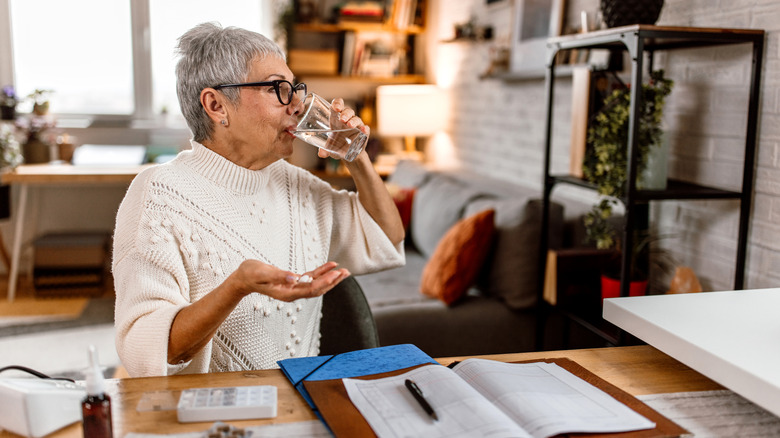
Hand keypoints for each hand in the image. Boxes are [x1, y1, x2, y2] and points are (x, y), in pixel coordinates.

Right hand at [231, 260, 349, 301]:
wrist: (242, 278)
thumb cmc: (250, 274)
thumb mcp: (262, 273)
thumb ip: (277, 275)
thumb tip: (294, 278)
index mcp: (286, 293)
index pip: (310, 290)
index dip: (324, 282)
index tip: (336, 273)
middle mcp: (292, 293)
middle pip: (317, 289)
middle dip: (332, 281)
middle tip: (346, 272)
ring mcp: (293, 288)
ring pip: (316, 284)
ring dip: (330, 278)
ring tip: (344, 270)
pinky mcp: (293, 281)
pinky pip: (310, 278)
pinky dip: (321, 272)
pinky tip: (330, 266)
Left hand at [319, 98, 369, 159]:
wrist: (349, 154)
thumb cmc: (337, 145)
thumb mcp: (330, 147)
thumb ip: (324, 150)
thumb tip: (321, 154)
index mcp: (336, 119)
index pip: (338, 105)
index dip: (337, 103)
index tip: (336, 108)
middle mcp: (347, 120)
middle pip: (348, 111)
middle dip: (345, 113)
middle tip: (342, 119)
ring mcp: (356, 125)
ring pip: (356, 119)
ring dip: (353, 120)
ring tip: (350, 125)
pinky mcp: (364, 133)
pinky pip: (366, 128)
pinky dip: (365, 128)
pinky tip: (364, 130)